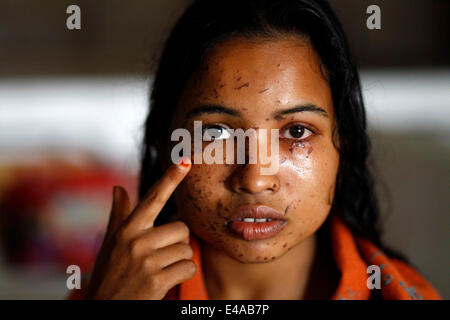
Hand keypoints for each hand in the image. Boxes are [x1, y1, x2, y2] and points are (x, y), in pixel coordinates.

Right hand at [84, 157, 194, 298]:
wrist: (102, 309)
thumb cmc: (109, 273)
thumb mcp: (111, 243)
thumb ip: (119, 215)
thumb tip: (117, 188)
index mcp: (127, 229)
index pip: (153, 199)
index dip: (170, 179)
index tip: (185, 162)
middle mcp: (136, 241)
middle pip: (181, 228)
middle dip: (177, 242)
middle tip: (161, 256)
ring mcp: (146, 261)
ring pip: (187, 248)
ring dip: (180, 260)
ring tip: (160, 269)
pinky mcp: (156, 280)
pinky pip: (188, 267)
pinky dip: (182, 275)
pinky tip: (165, 281)